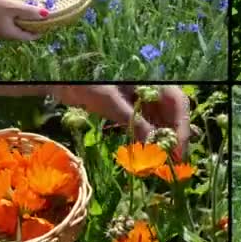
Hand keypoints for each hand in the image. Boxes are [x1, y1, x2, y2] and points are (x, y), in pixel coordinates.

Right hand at [0, 0, 46, 40]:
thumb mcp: (14, 7)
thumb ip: (30, 12)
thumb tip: (46, 15)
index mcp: (10, 35)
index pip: (30, 37)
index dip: (40, 31)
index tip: (48, 23)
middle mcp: (4, 36)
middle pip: (23, 33)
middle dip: (33, 26)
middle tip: (41, 16)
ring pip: (16, 28)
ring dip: (24, 22)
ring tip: (31, 12)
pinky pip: (9, 24)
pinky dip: (16, 19)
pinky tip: (17, 10)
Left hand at [51, 86, 190, 161]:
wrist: (58, 77)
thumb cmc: (84, 81)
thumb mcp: (110, 102)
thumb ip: (134, 122)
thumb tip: (153, 147)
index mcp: (151, 78)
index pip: (178, 102)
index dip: (182, 127)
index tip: (178, 152)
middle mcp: (151, 87)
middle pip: (173, 113)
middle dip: (175, 138)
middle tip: (174, 164)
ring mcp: (141, 97)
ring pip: (161, 120)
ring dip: (162, 141)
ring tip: (162, 163)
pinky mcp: (130, 106)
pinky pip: (146, 123)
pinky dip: (148, 139)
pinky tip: (147, 153)